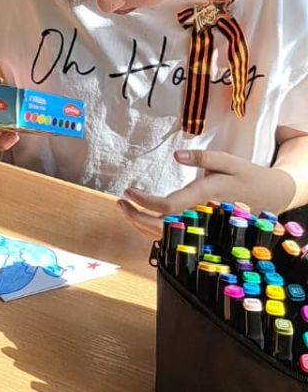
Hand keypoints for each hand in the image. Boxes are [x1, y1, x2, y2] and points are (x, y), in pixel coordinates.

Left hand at [117, 149, 296, 239]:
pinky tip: (142, 217)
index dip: (147, 203)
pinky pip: (177, 235)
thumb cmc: (247, 175)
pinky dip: (156, 229)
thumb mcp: (229, 161)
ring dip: (143, 224)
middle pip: (164, 227)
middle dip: (138, 218)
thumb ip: (203, 157)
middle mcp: (203, 217)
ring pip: (169, 235)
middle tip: (119, 202)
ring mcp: (204, 227)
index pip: (170, 206)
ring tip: (124, 208)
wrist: (272, 195)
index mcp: (206, 198)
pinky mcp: (204, 230)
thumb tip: (177, 156)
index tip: (129, 192)